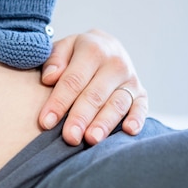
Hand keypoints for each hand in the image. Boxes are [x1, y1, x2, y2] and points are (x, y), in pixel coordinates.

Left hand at [38, 29, 147, 145]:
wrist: (107, 48)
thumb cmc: (76, 55)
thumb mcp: (62, 48)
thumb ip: (54, 60)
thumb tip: (50, 78)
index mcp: (93, 50)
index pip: (73, 80)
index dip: (59, 102)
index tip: (46, 122)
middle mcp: (115, 63)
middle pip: (95, 95)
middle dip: (81, 117)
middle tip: (69, 137)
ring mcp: (130, 80)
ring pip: (117, 104)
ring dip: (104, 123)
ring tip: (91, 139)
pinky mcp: (141, 94)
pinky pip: (141, 107)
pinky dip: (137, 119)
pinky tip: (128, 131)